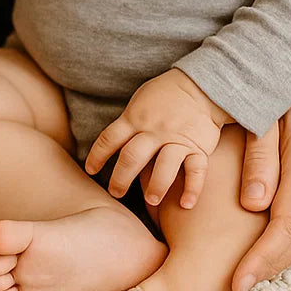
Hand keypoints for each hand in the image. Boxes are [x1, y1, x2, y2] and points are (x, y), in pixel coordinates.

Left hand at [84, 68, 232, 208]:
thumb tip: (113, 143)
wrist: (200, 86)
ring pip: (164, 166)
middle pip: (132, 157)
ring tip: (151, 200)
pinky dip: (192, 189)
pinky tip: (186, 204)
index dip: (97, 156)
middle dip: (121, 178)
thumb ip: (128, 122)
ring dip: (156, 186)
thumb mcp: (140, 101)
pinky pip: (196, 170)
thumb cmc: (165, 94)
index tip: (90, 170)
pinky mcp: (199, 147)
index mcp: (136, 118)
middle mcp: (154, 130)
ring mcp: (177, 138)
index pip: (110, 138)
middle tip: (115, 193)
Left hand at [231, 75, 290, 290]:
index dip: (261, 257)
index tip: (238, 281)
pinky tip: (265, 251)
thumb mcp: (267, 117)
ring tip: (244, 276)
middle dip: (265, 267)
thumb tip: (253, 206)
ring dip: (277, 259)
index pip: (285, 226)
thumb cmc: (289, 97)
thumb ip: (259, 159)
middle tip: (234, 287)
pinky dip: (288, 243)